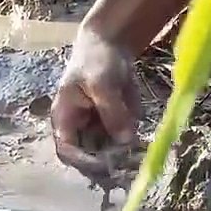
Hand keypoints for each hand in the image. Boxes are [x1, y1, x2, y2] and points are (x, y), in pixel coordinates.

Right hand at [50, 28, 142, 184]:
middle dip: (109, 164)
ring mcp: (97, 131)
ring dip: (125, 159)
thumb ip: (112, 111)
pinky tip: (146, 145)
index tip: (105, 164)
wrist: (111, 45)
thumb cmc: (96, 60)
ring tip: (141, 157)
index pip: (67, 151)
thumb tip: (125, 140)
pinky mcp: (115, 128)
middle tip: (131, 165)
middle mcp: (79, 130)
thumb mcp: (102, 83)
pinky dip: (135, 147)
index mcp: (64, 120)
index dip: (83, 161)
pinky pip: (124, 144)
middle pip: (89, 159)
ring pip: (109, 156)